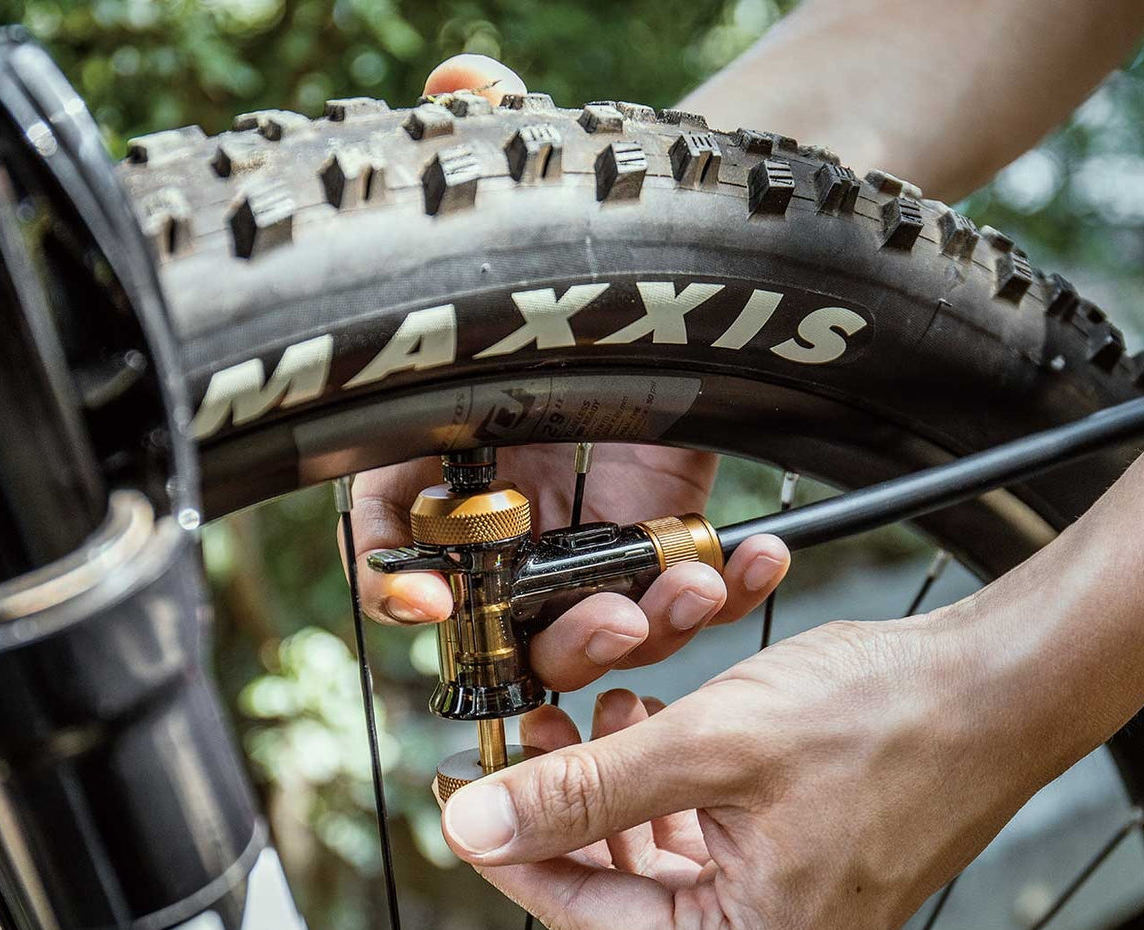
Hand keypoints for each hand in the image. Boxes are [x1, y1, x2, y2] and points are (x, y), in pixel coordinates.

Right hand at [343, 57, 789, 689]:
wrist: (708, 244)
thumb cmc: (603, 228)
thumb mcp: (550, 186)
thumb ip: (496, 141)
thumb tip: (460, 83)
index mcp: (441, 434)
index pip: (387, 519)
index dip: (391, 569)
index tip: (420, 598)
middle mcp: (501, 493)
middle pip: (492, 606)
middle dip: (542, 632)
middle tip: (608, 622)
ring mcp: (580, 522)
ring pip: (583, 620)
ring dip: (637, 628)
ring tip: (690, 592)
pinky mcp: (658, 530)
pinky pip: (671, 592)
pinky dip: (716, 594)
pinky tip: (756, 563)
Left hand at [433, 611, 1091, 929]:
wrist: (998, 688)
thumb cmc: (885, 718)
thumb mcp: (710, 745)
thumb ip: (585, 793)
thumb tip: (482, 827)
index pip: (582, 918)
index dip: (511, 849)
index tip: (460, 794)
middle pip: (616, 896)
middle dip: (567, 808)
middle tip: (532, 732)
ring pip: (653, 868)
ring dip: (614, 792)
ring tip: (596, 711)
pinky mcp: (798, 889)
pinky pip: (700, 853)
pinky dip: (665, 795)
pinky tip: (650, 727)